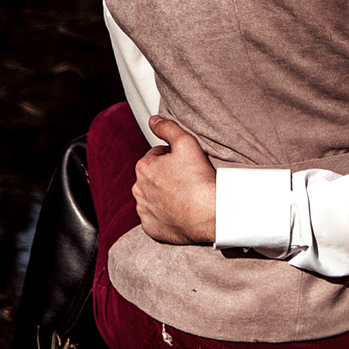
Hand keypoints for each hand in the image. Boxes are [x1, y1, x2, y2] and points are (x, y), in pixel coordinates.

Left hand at [133, 115, 217, 245]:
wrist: (210, 214)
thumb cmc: (198, 179)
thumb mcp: (186, 142)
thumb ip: (167, 128)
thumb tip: (153, 121)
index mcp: (143, 167)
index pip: (157, 156)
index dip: (174, 158)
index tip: (187, 165)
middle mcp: (138, 189)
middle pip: (153, 177)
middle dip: (166, 176)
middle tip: (187, 180)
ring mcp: (143, 211)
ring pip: (153, 197)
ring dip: (164, 195)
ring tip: (185, 196)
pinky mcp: (150, 228)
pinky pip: (155, 218)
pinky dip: (165, 215)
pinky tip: (180, 212)